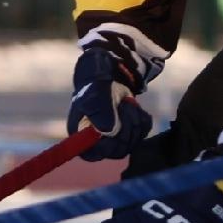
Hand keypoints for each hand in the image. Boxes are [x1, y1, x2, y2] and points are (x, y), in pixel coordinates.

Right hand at [66, 36, 151, 158]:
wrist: (111, 69)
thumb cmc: (96, 78)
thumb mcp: (95, 91)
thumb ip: (99, 110)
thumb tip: (108, 132)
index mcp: (80, 131)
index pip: (91, 153)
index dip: (104, 146)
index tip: (114, 128)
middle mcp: (95, 138)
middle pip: (115, 150)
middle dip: (125, 127)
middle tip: (124, 105)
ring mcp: (114, 136)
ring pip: (130, 142)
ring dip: (134, 121)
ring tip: (128, 102)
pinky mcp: (129, 130)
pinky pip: (141, 134)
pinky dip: (142, 120)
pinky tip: (135, 106)